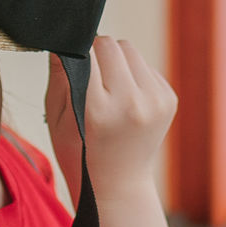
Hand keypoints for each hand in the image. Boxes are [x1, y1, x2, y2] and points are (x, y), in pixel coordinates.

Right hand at [46, 37, 175, 209]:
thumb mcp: (57, 119)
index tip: (72, 62)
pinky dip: (133, 74)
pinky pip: (145, 66)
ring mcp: (155, 101)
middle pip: (111, 45)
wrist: (119, 184)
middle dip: (97, 53)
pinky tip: (125, 99)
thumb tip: (62, 42)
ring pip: (130, 50)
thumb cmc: (80, 153)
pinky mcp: (169, 99)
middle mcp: (132, 103)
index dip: (77, 53)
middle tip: (90, 77)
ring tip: (108, 89)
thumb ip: (59, 77)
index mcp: (98, 110)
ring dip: (117, 61)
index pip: (88, 52)